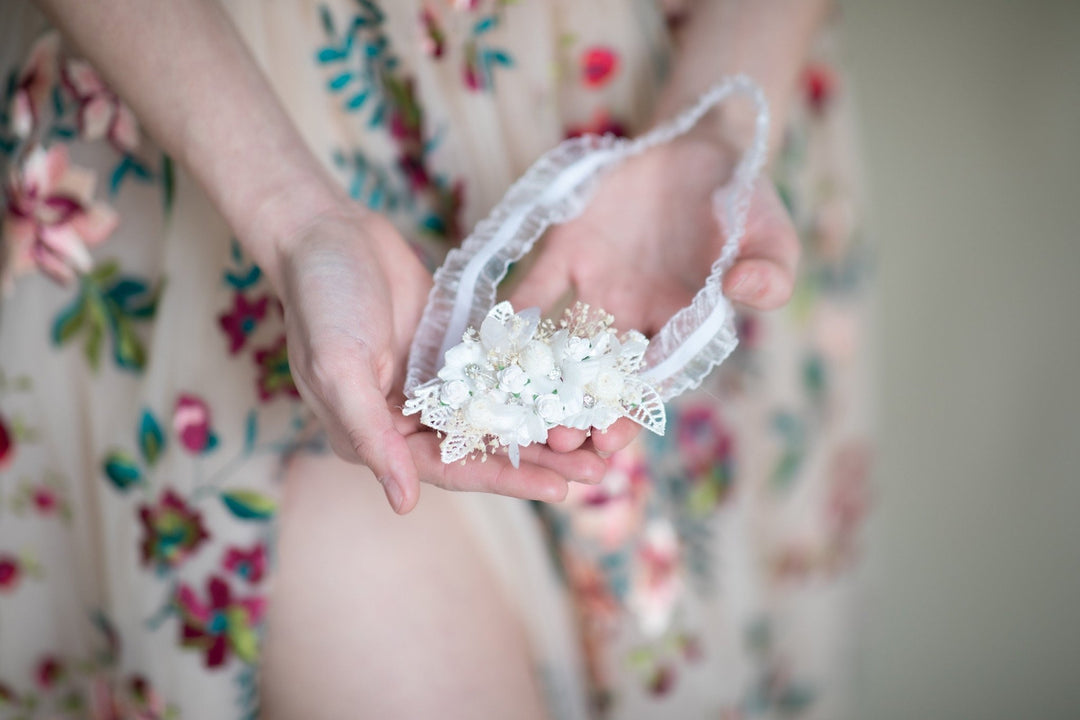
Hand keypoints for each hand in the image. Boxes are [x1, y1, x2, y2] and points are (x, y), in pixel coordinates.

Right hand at [273, 205, 606, 513]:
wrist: (328, 233)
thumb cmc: (321, 302)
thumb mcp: (339, 370)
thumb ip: (371, 436)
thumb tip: (403, 504)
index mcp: (378, 436)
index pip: (450, 468)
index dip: (504, 480)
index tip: (557, 490)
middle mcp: (409, 418)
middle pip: (483, 447)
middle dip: (539, 460)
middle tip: (597, 472)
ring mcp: (435, 383)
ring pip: (499, 414)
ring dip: (545, 427)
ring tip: (599, 437)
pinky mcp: (454, 349)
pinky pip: (500, 371)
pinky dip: (534, 382)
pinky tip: (575, 389)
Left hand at [510, 136, 799, 449]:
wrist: (697, 144)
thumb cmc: (743, 198)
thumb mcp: (770, 232)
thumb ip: (770, 269)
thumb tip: (750, 289)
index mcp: (683, 324)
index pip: (656, 378)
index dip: (633, 410)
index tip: (610, 441)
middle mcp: (635, 315)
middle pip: (603, 375)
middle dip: (580, 411)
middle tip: (554, 443)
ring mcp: (598, 285)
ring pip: (566, 343)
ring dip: (543, 376)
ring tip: (518, 411)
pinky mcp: (568, 250)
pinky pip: (537, 286)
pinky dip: (514, 312)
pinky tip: (489, 340)